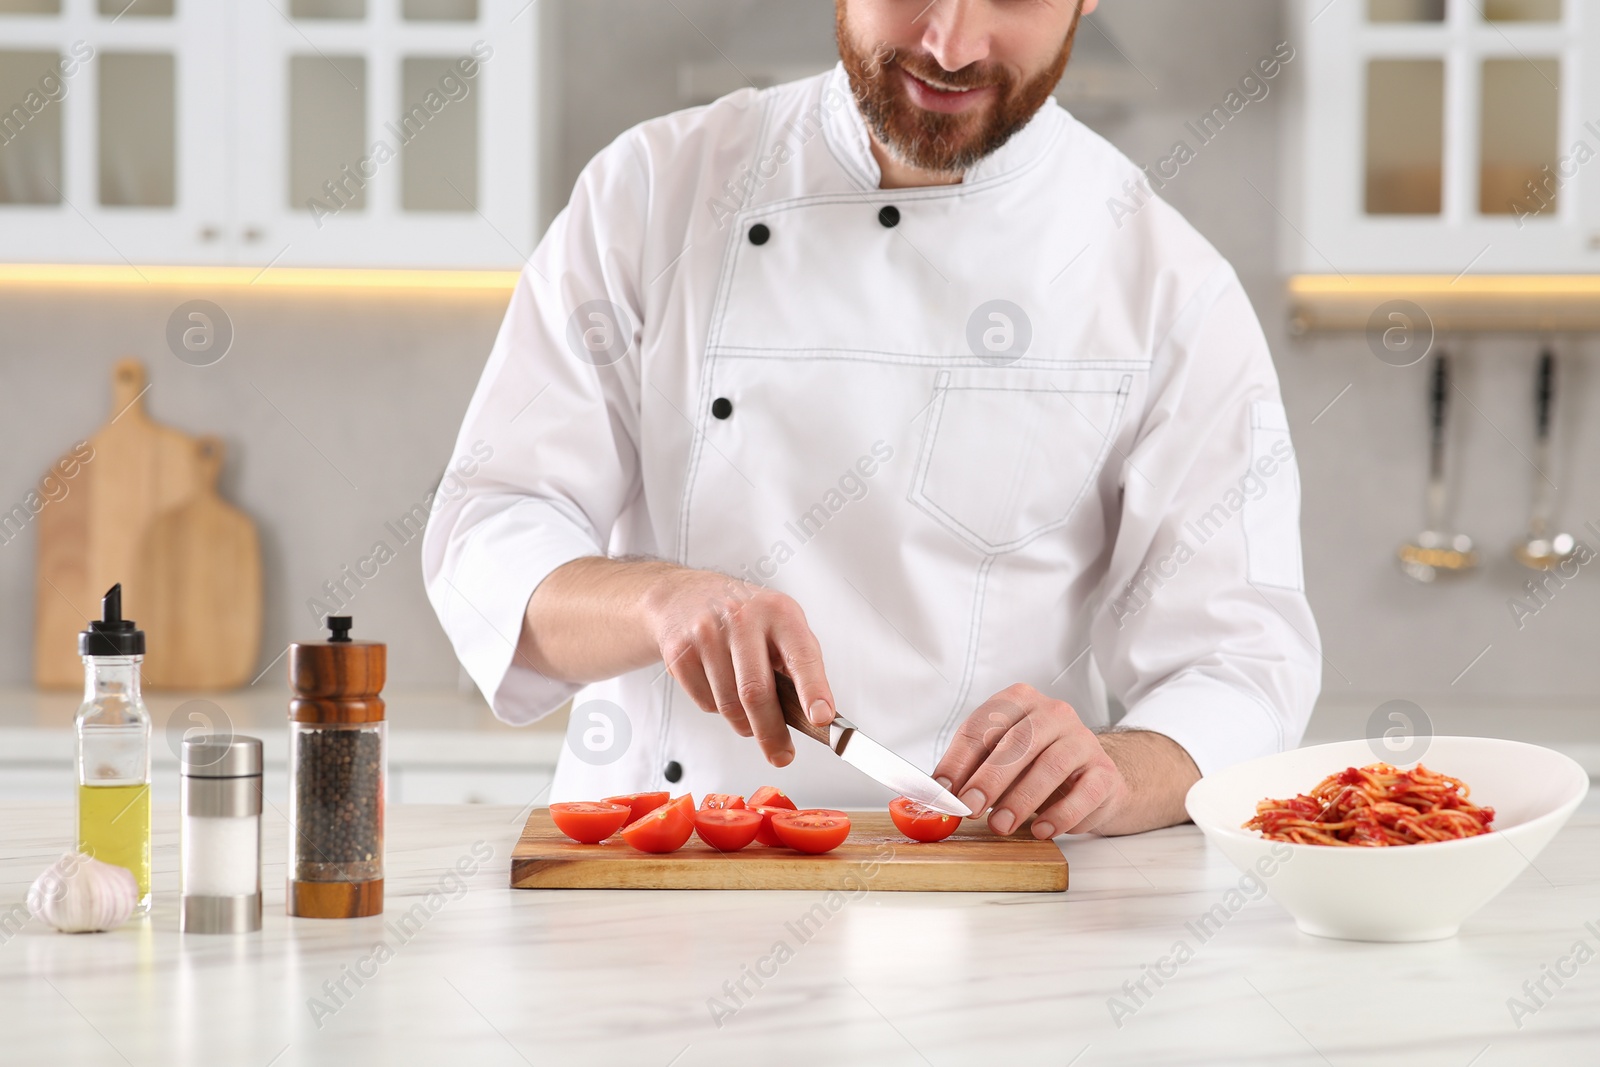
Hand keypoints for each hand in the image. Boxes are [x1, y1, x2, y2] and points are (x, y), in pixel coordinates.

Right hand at [644, 569, 835, 766]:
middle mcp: (742, 618)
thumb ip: (799, 665)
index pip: (801, 656)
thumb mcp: (782, 626)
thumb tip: (814, 718)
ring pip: (729, 705)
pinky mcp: (680, 652)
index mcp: (779, 612)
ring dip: (745, 724)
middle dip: (771, 732)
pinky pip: (705, 703)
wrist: (685, 597)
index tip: (821, 718)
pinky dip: (719, 710)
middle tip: (782, 755)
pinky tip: (722, 689)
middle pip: (756, 691)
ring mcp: (706, 634)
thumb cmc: (746, 618)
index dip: (813, 690)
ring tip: (751, 717)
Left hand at [932, 684, 1129, 838]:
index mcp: (1018, 701)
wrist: (1090, 779)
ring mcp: (1081, 739)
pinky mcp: (1104, 771)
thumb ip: (968, 774)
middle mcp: (1052, 713)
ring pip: (1050, 765)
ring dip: (1021, 799)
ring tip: (1001, 825)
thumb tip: (938, 795)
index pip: (982, 726)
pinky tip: (1041, 829)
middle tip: (971, 808)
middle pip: (1017, 742)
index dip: (959, 760)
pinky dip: (1060, 814)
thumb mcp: (997, 763)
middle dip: (989, 779)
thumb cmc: (1033, 767)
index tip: (944, 791)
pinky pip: (1084, 792)